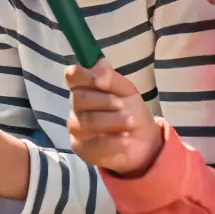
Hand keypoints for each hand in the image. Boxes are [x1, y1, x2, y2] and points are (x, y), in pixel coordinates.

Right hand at [66, 60, 164, 175]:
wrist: (142, 140)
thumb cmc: (130, 110)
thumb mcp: (127, 90)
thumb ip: (112, 78)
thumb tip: (99, 64)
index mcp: (85, 87)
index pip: (73, 78)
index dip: (83, 76)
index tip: (100, 80)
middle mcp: (76, 107)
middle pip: (79, 98)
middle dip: (104, 101)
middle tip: (123, 105)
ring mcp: (76, 128)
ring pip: (86, 121)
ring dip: (111, 120)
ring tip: (130, 122)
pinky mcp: (81, 149)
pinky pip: (94, 142)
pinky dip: (114, 140)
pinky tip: (126, 139)